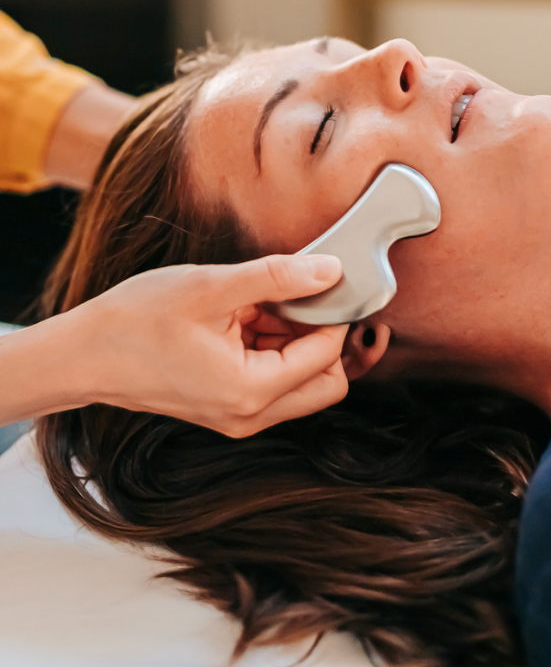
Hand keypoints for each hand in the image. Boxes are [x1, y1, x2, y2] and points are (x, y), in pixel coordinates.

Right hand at [60, 253, 346, 435]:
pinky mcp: (228, 406)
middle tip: (292, 295)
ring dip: (293, 339)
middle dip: (320, 335)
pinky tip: (241, 317)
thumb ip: (277, 277)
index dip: (332, 313)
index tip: (321, 279)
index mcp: (250, 392)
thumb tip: (332, 270)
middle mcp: (251, 415)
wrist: (82, 354)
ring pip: (302, 380)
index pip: (328, 355)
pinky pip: (273, 380)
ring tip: (252, 305)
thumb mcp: (211, 286)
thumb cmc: (136, 320)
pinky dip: (271, 347)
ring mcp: (239, 416)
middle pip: (326, 380)